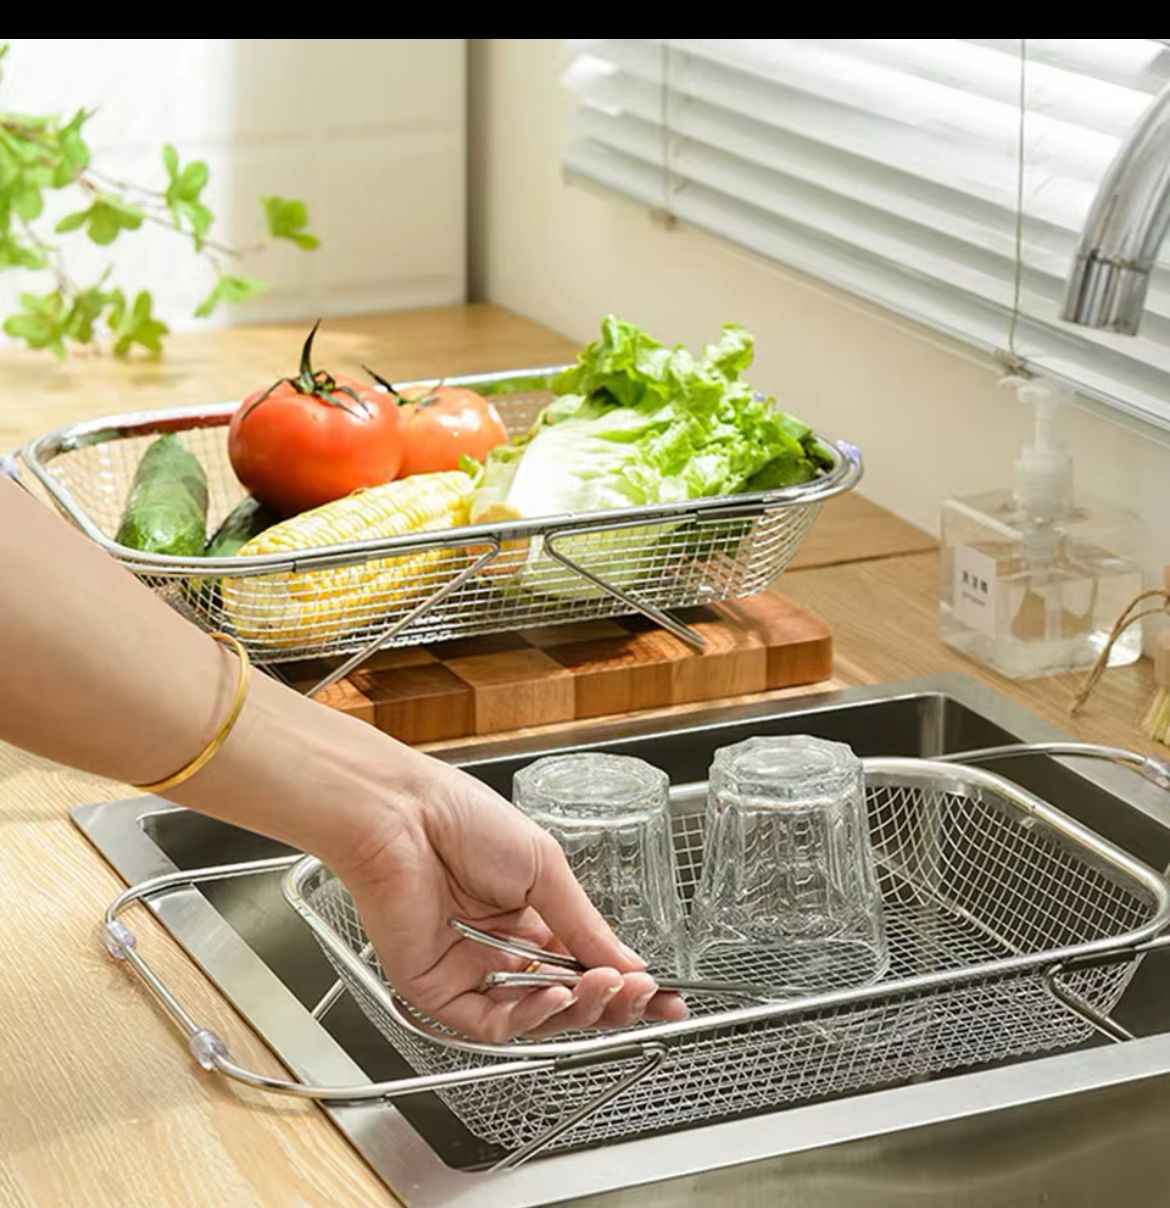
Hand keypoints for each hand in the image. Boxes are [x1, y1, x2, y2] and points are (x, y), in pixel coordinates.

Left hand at [333, 758, 688, 1042]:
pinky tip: (554, 996)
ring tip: (603, 985)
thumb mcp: (544, 867)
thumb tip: (630, 963)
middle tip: (641, 994)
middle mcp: (504, 948)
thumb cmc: (463, 819)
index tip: (665, 996)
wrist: (401, 814)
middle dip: (611, 1001)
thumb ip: (584, 923)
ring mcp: (472, 972)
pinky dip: (529, 1018)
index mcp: (531, 915)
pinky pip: (492, 1024)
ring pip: (536, 1019)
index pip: (587, 963)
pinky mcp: (438, 992)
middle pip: (568, 999)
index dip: (626, 983)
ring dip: (577, 1008)